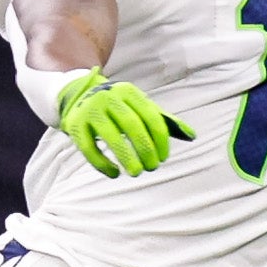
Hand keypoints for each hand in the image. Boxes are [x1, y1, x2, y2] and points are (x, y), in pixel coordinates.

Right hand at [57, 71, 195, 177]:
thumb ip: (164, 121)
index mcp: (129, 92)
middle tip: (152, 168)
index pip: (151, 116)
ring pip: (111, 137)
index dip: (160, 140)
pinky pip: (88, 148)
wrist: (77, 96)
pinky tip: (114, 174)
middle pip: (132, 126)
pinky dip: (102, 164)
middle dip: (145, 149)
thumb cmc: (118, 107)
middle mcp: (108, 97)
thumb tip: (192, 136)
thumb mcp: (139, 107)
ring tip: (136, 173)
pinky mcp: (74, 125)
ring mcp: (89, 111)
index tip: (163, 158)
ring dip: (126, 157)